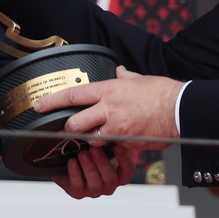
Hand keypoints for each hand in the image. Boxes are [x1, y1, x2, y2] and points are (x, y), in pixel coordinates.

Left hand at [33, 65, 182, 149]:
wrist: (179, 109)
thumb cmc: (161, 92)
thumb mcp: (137, 79)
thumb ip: (124, 77)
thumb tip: (118, 71)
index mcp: (107, 90)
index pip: (72, 96)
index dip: (52, 102)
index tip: (39, 106)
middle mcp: (108, 109)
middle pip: (76, 124)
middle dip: (70, 129)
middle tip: (70, 129)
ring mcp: (117, 128)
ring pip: (93, 139)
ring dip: (93, 139)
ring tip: (99, 134)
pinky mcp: (127, 142)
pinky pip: (113, 146)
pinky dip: (112, 146)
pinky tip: (119, 139)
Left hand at [53, 142, 134, 198]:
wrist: (64, 161)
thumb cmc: (85, 150)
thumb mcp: (98, 142)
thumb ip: (106, 138)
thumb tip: (109, 126)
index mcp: (119, 172)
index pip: (128, 168)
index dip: (124, 158)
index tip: (117, 145)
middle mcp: (109, 183)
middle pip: (111, 177)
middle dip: (102, 162)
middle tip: (94, 148)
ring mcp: (94, 190)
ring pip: (95, 183)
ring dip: (89, 167)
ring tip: (82, 154)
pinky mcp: (78, 192)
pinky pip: (78, 186)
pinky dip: (75, 173)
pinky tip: (72, 162)